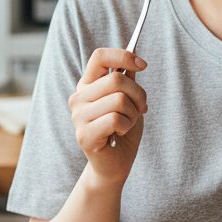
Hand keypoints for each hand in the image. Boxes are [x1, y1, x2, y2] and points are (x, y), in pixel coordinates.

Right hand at [69, 48, 147, 186]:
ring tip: (127, 124)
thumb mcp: (128, 100)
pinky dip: (127, 126)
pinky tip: (120, 134)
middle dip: (138, 94)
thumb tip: (135, 56)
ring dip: (133, 114)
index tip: (142, 65)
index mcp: (87, 85)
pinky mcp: (84, 134)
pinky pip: (116, 119)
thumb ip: (127, 80)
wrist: (115, 165)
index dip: (123, 56)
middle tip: (141, 108)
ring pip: (119, 99)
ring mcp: (78, 116)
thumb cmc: (122, 131)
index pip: (100, 56)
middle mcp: (78, 98)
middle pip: (116, 79)